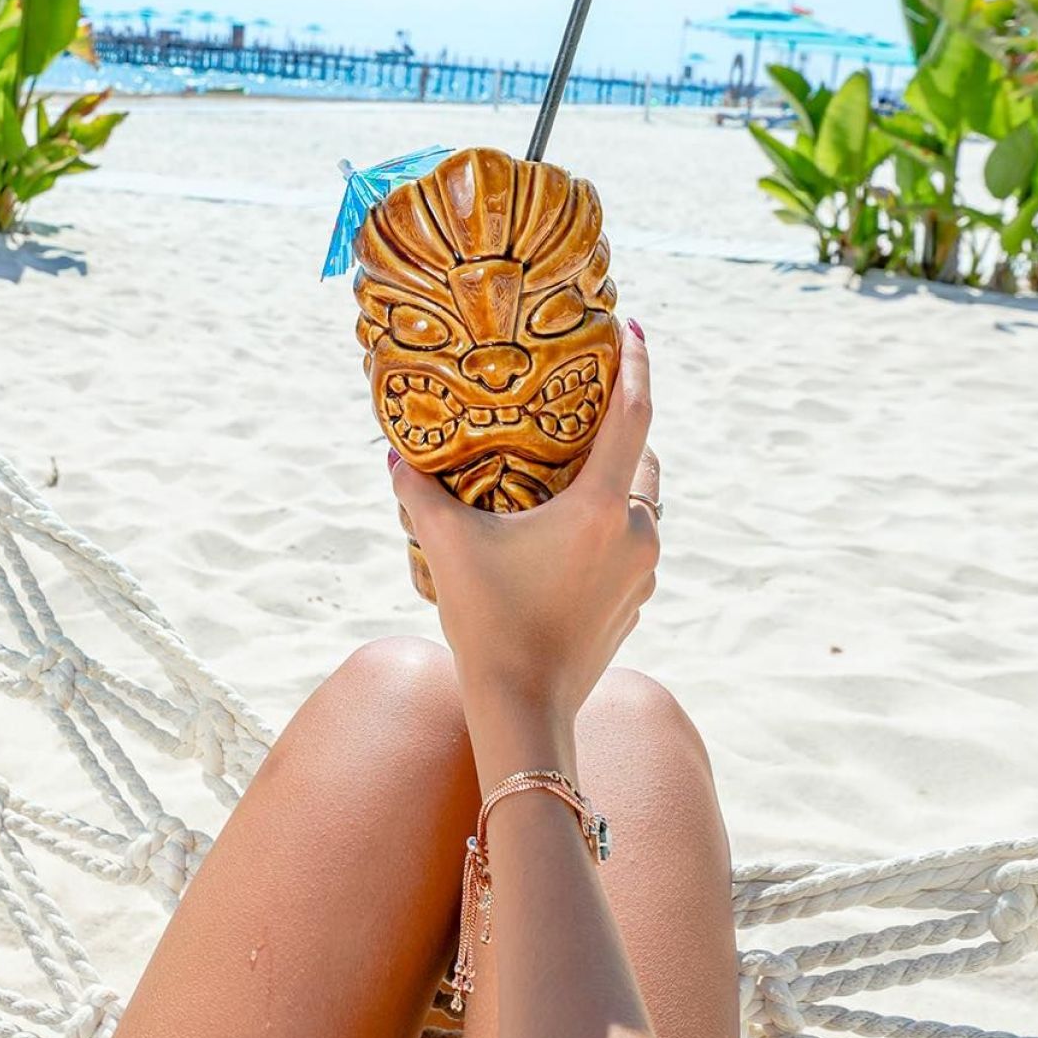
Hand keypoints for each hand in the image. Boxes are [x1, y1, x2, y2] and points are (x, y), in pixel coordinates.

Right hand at [389, 321, 659, 744]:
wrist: (526, 711)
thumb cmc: (489, 623)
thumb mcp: (450, 548)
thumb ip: (419, 494)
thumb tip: (393, 455)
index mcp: (602, 507)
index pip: (635, 415)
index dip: (638, 364)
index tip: (634, 327)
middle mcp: (637, 533)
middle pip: (645, 457)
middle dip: (624, 425)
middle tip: (588, 400)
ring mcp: (642, 571)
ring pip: (643, 503)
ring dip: (619, 478)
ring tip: (575, 464)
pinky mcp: (636, 601)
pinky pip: (634, 543)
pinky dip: (614, 523)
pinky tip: (572, 529)